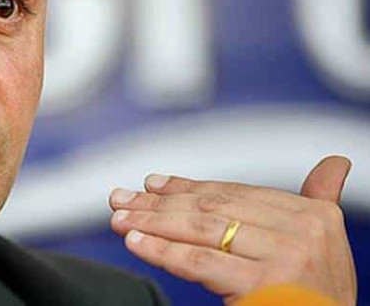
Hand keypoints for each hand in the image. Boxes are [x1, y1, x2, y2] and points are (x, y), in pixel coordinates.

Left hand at [108, 156, 356, 304]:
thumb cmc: (322, 295)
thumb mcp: (322, 244)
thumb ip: (318, 200)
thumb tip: (333, 163)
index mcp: (312, 215)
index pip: (233, 193)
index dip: (187, 187)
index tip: (151, 184)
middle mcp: (301, 231)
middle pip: (212, 209)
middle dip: (159, 204)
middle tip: (122, 200)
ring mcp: (284, 258)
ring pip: (202, 232)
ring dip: (152, 223)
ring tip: (121, 220)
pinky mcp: (265, 285)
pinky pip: (201, 263)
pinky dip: (164, 251)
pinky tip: (137, 243)